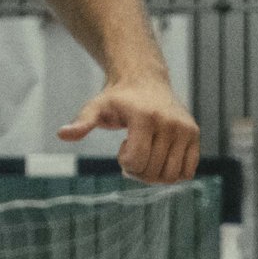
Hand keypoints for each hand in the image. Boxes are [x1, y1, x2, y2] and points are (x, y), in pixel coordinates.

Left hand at [61, 75, 199, 183]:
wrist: (145, 81)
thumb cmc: (118, 98)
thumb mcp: (96, 107)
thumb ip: (82, 122)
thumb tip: (62, 134)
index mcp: (145, 117)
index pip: (136, 162)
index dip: (125, 162)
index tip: (123, 146)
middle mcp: (169, 123)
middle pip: (152, 172)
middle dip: (138, 170)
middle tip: (134, 151)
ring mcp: (185, 129)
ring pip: (171, 176)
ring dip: (155, 174)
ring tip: (148, 152)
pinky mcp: (195, 135)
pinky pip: (187, 172)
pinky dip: (172, 173)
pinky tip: (161, 156)